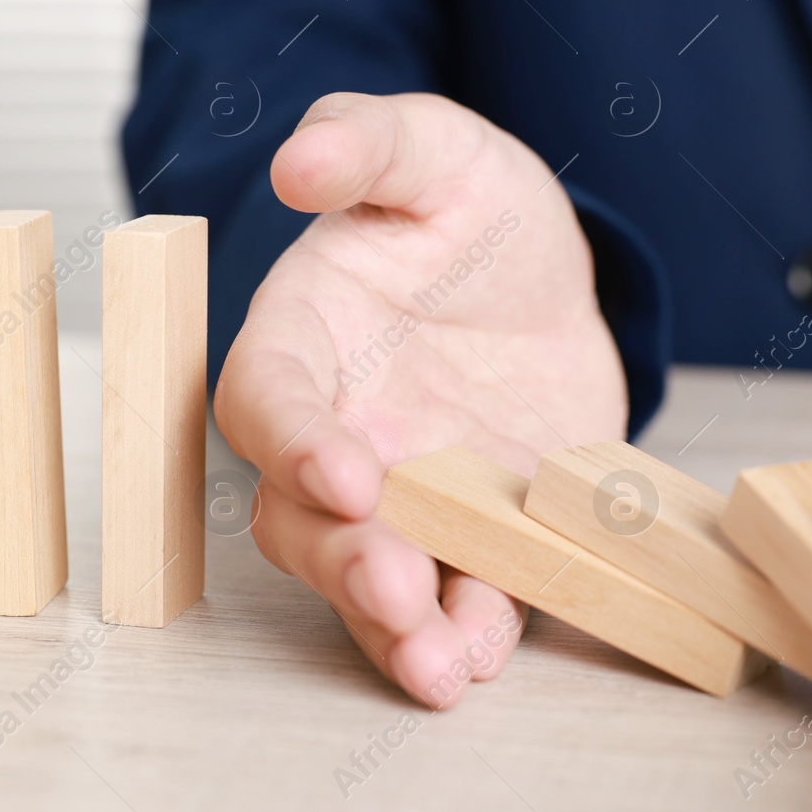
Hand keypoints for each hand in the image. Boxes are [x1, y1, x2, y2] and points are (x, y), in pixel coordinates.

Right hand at [214, 92, 627, 706]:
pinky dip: (472, 630)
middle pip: (302, 515)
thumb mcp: (434, 148)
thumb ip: (367, 144)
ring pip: (369, 575)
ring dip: (398, 628)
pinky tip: (491, 652)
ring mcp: (403, 493)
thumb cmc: (468, 209)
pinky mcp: (472, 532)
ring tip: (443, 667)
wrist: (544, 280)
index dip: (294, 441)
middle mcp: (337, 430)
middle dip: (344, 563)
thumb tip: (299, 159)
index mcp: (305, 339)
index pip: (266, 398)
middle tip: (399, 593)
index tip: (349, 475)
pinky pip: (460, 592)